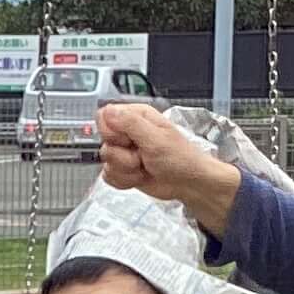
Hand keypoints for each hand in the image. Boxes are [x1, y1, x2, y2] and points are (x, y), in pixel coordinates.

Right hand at [97, 103, 244, 234]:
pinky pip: (109, 175)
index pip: (104, 117)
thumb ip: (129, 123)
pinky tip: (139, 176)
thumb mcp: (155, 138)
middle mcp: (129, 132)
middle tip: (141, 155)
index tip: (128, 140)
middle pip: (104, 142)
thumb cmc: (181, 159)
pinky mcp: (124, 169)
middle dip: (122, 155)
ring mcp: (126, 152)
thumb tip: (108, 110)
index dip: (112, 132)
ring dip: (126, 170)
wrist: (188, 183)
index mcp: (136, 117)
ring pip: (106, 161)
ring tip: (144, 167)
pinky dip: (124, 180)